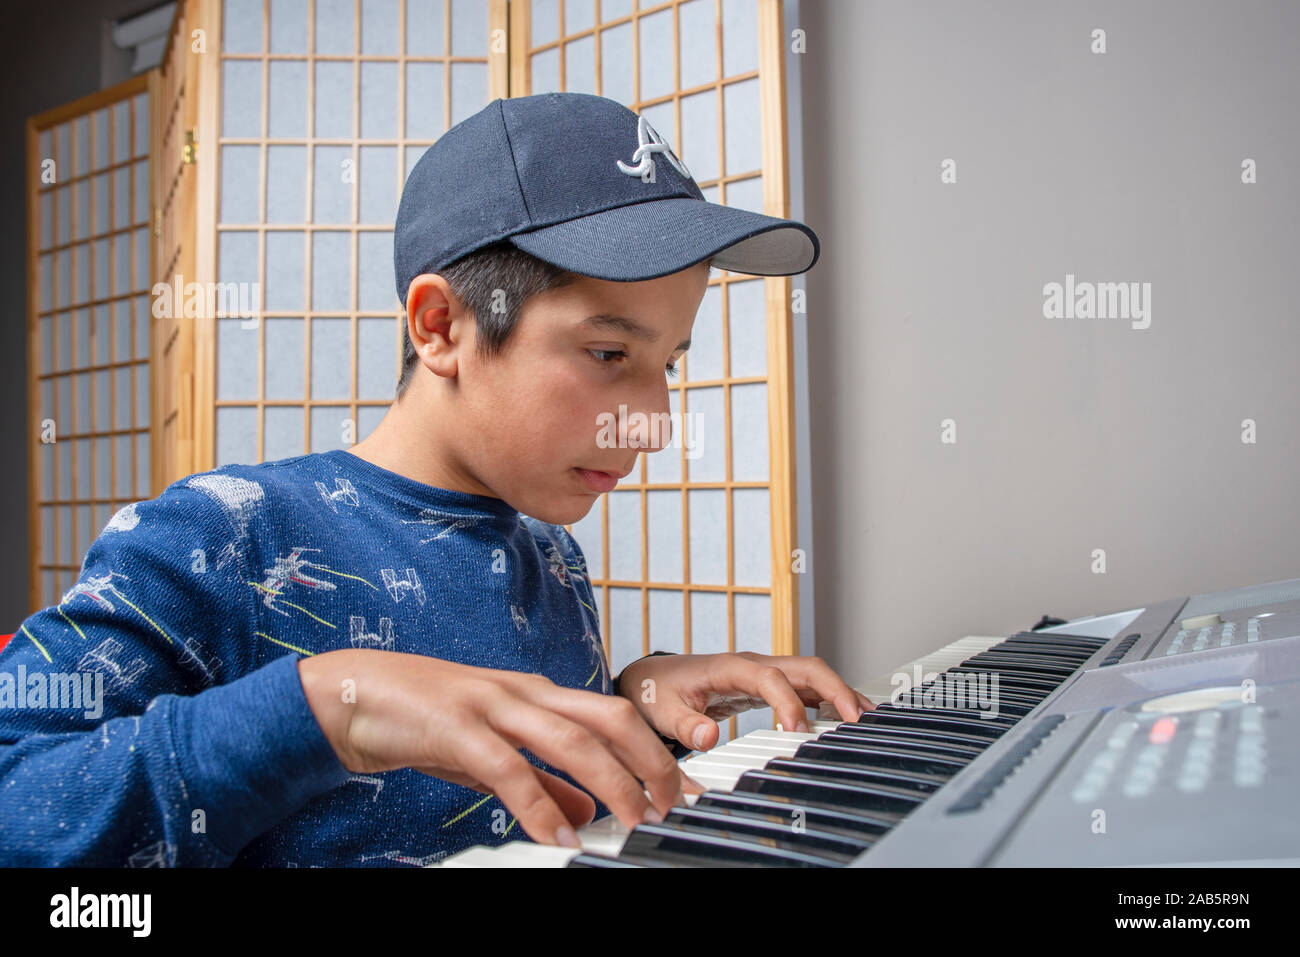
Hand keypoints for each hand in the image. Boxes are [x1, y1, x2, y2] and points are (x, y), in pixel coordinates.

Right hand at [298, 650, 684, 847]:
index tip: (680, 790)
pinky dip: (537, 805)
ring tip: (632, 821)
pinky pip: (508, 768)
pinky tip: (557, 837)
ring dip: (609, 781)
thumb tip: (587, 813)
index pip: (614, 716)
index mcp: (539, 695)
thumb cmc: (426, 723)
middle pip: (608, 717)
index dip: (654, 752)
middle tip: (672, 805)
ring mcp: (492, 705)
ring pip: (569, 737)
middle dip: (649, 760)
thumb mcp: (493, 755)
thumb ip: (543, 781)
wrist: (354, 697)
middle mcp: (525, 692)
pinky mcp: (457, 727)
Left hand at [617, 652, 874, 752]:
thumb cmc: (655, 693)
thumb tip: (709, 737)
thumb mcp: (660, 711)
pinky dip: (828, 699)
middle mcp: (752, 665)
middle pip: (804, 666)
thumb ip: (684, 725)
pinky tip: (846, 716)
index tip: (798, 732)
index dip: (789, 702)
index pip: (769, 677)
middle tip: (857, 718)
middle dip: (834, 688)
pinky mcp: (766, 686)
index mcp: (729, 667)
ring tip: (867, 718)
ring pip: (811, 674)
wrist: (649, 681)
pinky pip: (804, 688)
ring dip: (839, 692)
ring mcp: (762, 673)